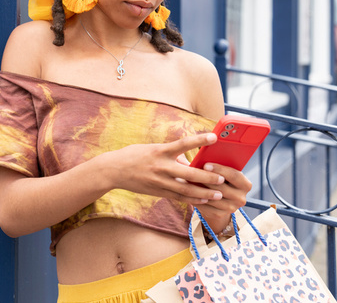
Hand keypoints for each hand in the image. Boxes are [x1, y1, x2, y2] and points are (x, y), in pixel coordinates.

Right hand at [107, 133, 227, 205]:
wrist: (114, 170)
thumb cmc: (135, 155)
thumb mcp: (154, 149)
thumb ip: (172, 154)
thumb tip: (190, 161)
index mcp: (161, 151)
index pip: (184, 143)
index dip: (199, 140)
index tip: (214, 137)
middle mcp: (161, 167)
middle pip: (189, 174)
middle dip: (207, 177)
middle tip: (222, 178)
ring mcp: (160, 181)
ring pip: (186, 190)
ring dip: (204, 193)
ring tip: (218, 194)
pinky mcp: (158, 192)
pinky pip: (178, 197)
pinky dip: (192, 199)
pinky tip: (204, 200)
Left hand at [187, 162, 251, 232]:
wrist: (222, 196)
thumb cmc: (222, 177)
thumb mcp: (225, 171)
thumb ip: (220, 165)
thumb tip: (205, 159)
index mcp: (246, 185)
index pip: (234, 175)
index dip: (219, 169)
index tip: (205, 165)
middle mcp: (241, 198)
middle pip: (221, 188)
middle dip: (206, 179)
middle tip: (193, 172)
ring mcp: (231, 208)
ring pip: (212, 198)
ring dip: (199, 189)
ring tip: (188, 180)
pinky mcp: (219, 215)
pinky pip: (206, 207)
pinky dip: (197, 198)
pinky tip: (188, 191)